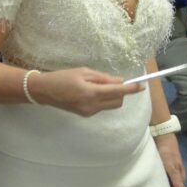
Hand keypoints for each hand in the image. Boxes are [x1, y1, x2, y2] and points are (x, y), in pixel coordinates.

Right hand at [29, 67, 143, 116]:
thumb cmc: (62, 77)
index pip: (118, 91)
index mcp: (91, 92)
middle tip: (112, 81)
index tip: (141, 86)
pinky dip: (102, 99)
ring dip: (112, 96)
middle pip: (118, 101)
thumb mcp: (83, 72)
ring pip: (111, 105)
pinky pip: (102, 106)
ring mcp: (89, 112)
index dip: (131, 89)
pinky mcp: (86, 114)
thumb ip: (103, 78)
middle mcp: (92, 105)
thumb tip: (119, 82)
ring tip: (96, 85)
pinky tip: (90, 92)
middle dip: (121, 92)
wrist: (44, 91)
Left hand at [154, 133, 186, 186]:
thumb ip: (176, 180)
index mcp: (180, 175)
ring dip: (161, 185)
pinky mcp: (163, 163)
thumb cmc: (167, 152)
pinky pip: (162, 174)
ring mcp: (170, 168)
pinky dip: (158, 178)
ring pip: (167, 180)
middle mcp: (176, 172)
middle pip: (172, 186)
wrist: (162, 136)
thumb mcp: (171, 167)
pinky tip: (151, 180)